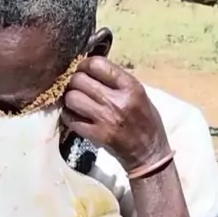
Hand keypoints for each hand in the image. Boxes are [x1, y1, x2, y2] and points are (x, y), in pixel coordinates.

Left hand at [62, 56, 169, 171]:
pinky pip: (70, 118)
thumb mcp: (139, 94)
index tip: (84, 70)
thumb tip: (90, 68)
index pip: (97, 64)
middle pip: (79, 80)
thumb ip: (116, 81)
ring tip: (77, 102)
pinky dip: (69, 115)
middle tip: (78, 88)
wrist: (148, 152)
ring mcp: (104, 119)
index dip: (85, 65)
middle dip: (75, 82)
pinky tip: (76, 116)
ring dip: (70, 99)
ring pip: (71, 98)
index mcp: (130, 86)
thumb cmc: (145, 120)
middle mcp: (116, 101)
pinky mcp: (95, 135)